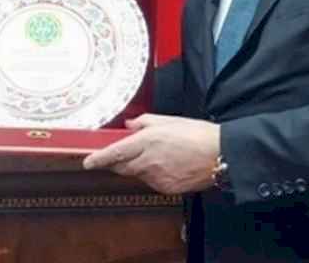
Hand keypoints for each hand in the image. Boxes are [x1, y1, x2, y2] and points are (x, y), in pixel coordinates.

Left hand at [82, 114, 219, 194]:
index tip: (88, 162)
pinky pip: (151, 182)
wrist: (220, 155)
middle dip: (118, 161)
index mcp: (147, 140)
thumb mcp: (169, 120)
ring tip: (160, 155)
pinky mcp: (166, 188)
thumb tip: (130, 125)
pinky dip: (153, 174)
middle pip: (122, 167)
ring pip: (137, 174)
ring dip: (139, 166)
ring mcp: (157, 177)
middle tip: (125, 152)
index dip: (99, 158)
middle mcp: (149, 160)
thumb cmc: (198, 135)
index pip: (115, 152)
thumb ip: (145, 121)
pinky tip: (169, 165)